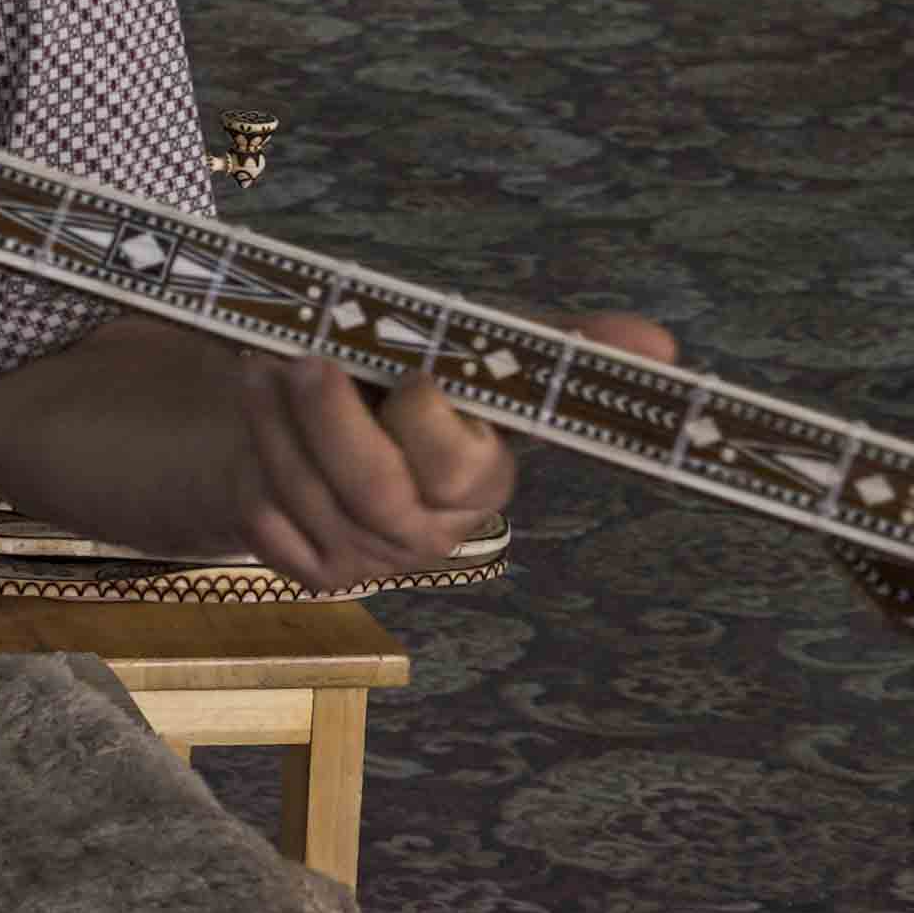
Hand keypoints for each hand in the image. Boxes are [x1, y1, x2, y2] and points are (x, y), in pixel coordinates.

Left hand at [204, 313, 676, 595]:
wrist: (323, 424)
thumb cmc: (413, 378)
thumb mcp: (478, 350)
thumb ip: (548, 348)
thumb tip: (658, 344)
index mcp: (481, 478)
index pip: (459, 466)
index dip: (429, 419)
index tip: (410, 366)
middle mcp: (430, 530)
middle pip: (375, 491)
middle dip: (331, 420)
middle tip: (300, 357)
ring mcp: (368, 557)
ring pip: (309, 500)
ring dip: (276, 429)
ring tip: (259, 366)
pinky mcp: (313, 568)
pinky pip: (268, 525)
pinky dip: (255, 468)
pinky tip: (256, 422)